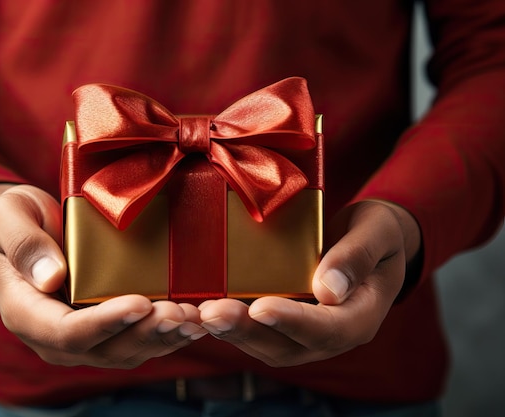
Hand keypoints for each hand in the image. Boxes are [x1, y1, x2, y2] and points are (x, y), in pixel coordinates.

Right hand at [0, 184, 205, 367]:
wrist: (23, 231)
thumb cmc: (13, 220)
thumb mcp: (9, 216)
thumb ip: (24, 244)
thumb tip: (52, 277)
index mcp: (24, 312)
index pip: (66, 332)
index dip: (106, 322)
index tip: (141, 302)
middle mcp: (52, 337)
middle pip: (103, 348)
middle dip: (146, 332)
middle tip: (183, 313)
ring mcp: (80, 338)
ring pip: (125, 351)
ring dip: (163, 338)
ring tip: (195, 318)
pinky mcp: (102, 331)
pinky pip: (135, 342)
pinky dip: (165, 336)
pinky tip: (192, 321)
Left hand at [198, 200, 420, 366]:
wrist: (371, 241)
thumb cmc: (377, 233)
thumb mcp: (377, 231)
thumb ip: (356, 256)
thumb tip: (328, 290)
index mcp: (361, 317)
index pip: (327, 328)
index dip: (292, 321)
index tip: (260, 307)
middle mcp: (332, 335)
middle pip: (287, 345)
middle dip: (247, 331)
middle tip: (211, 313)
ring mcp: (306, 334)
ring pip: (266, 345)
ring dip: (232, 332)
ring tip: (200, 314)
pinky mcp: (285, 324)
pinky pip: (257, 333)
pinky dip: (230, 325)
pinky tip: (202, 310)